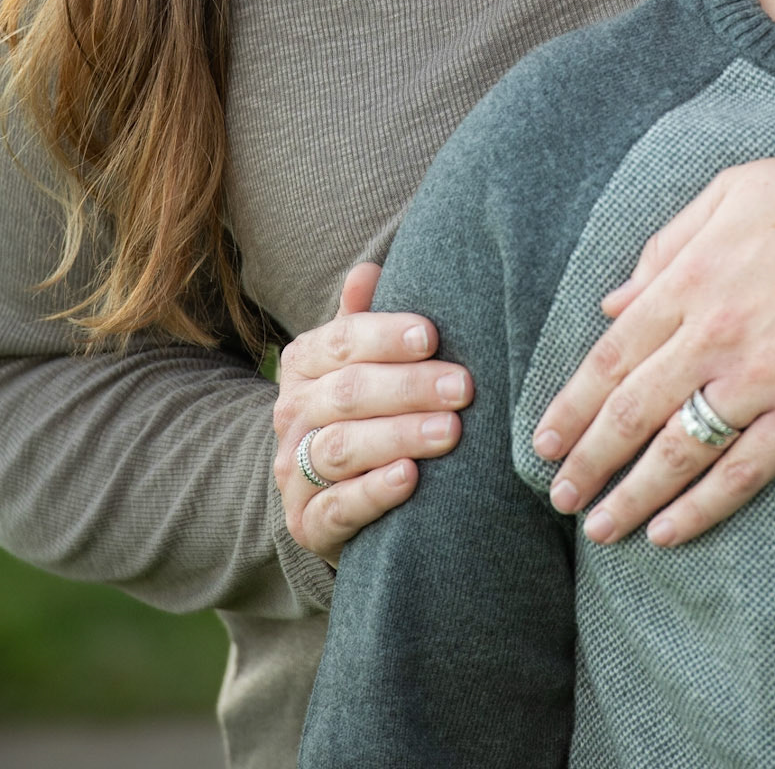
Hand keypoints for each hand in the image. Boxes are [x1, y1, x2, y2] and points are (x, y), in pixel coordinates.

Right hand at [273, 262, 473, 566]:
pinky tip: (410, 477)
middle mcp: (291, 415)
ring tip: (450, 431)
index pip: (341, 342)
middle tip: (463, 387)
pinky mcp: (308, 523)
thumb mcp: (364, 360)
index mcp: (304, 364)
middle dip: (409, 387)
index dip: (386, 336)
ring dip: (399, 436)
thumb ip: (365, 318)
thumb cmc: (368, 408)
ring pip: (342, 448)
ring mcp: (294, 472)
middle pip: (347, 393)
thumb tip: (367, 270)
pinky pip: (338, 507)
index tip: (433, 336)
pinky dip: (374, 492)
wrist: (339, 493)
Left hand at [531, 158, 774, 547]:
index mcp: (692, 277)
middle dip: (588, 462)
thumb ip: (665, 246)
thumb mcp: (730, 192)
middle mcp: (716, 332)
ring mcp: (763, 375)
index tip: (544, 442)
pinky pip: (745, 470)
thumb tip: (612, 302)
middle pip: (631, 412)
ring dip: (632, 496)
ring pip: (679, 451)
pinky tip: (669, 532)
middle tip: (559, 499)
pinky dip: (702, 507)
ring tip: (600, 531)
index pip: (611, 356)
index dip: (571, 407)